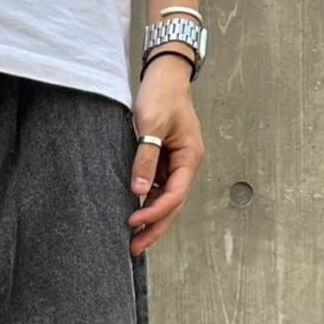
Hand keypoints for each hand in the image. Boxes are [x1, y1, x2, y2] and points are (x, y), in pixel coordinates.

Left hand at [127, 54, 206, 255]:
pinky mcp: (165, 162)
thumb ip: (145, 158)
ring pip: (165, 201)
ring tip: (133, 240)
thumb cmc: (161, 94)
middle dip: (155, 229)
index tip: (133, 222)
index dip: (154, 213)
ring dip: (151, 221)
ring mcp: (177, 165)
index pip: (174, 196)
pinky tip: (134, 216)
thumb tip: (138, 192)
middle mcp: (187, 165)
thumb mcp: (151, 125)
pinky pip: (158, 190)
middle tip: (135, 248)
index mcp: (190, 158)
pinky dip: (147, 205)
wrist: (165, 74)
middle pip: (173, 206)